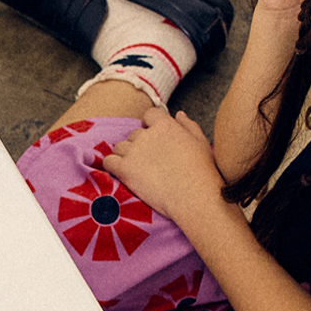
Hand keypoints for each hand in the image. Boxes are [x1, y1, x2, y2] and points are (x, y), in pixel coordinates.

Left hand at [101, 108, 229, 221]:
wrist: (194, 197)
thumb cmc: (202, 171)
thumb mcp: (201, 142)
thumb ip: (188, 125)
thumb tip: (179, 114)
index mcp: (165, 125)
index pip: (149, 115)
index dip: (150, 126)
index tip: (155, 140)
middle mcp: (146, 135)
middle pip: (134, 134)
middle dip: (140, 146)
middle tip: (151, 163)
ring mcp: (133, 151)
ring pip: (120, 147)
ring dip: (126, 156)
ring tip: (139, 171)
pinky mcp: (124, 169)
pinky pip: (108, 162)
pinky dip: (113, 167)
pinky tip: (123, 175)